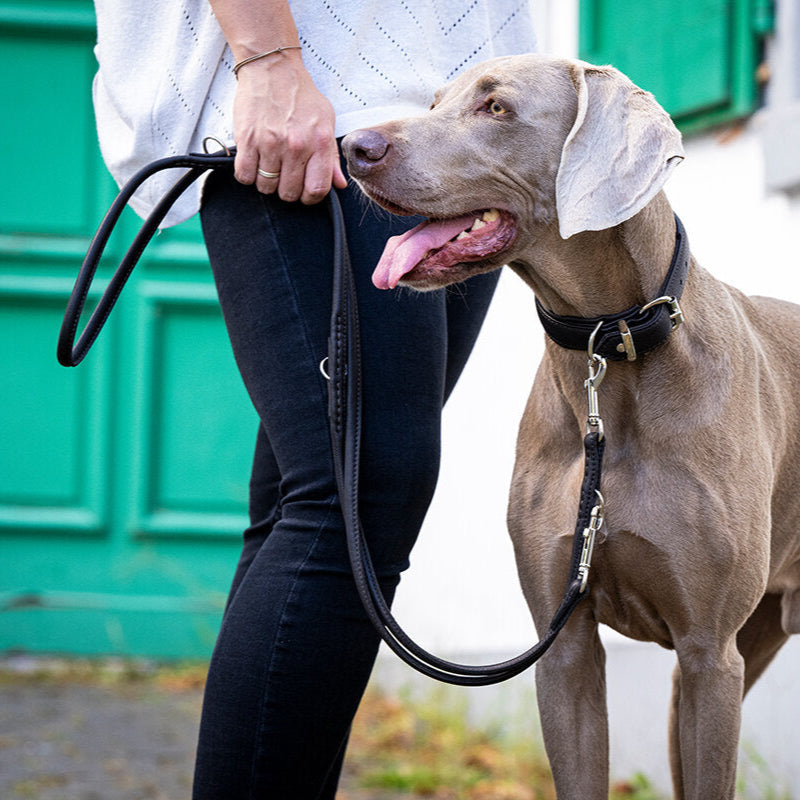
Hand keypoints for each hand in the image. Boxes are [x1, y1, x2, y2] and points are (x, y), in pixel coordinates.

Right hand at [232, 51, 346, 203]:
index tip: (305, 193)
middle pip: (289, 193)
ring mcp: (270, 143)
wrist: (272, 68)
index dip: (310, 198)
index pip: (317, 190)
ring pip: (266, 187)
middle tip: (285, 176)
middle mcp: (296, 146)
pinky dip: (248, 175)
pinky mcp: (247, 139)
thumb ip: (332, 157)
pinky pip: (245, 175)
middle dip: (287, 190)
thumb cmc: (301, 95)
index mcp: (319, 143)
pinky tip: (254, 163)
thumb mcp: (326, 121)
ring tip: (269, 165)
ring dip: (267, 182)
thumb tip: (339, 184)